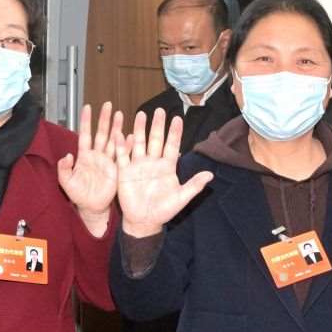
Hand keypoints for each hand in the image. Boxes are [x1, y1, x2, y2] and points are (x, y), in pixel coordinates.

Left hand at [58, 103, 122, 234]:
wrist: (92, 208)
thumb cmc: (79, 195)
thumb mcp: (66, 183)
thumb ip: (64, 169)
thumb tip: (66, 156)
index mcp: (84, 156)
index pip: (85, 134)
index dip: (86, 121)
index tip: (87, 107)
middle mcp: (97, 156)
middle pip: (101, 133)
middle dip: (105, 119)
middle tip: (108, 105)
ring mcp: (107, 162)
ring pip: (113, 141)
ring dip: (117, 128)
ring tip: (121, 115)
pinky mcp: (116, 170)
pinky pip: (122, 156)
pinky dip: (127, 146)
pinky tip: (131, 136)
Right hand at [115, 106, 209, 236]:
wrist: (144, 221)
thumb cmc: (164, 210)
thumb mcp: (181, 199)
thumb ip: (194, 185)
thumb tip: (210, 175)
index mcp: (167, 167)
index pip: (172, 145)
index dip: (174, 132)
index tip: (177, 118)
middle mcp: (152, 162)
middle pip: (155, 140)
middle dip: (157, 125)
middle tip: (159, 109)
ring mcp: (138, 166)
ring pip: (139, 143)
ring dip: (139, 129)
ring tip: (140, 114)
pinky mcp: (125, 172)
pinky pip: (122, 156)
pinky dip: (121, 145)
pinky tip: (120, 133)